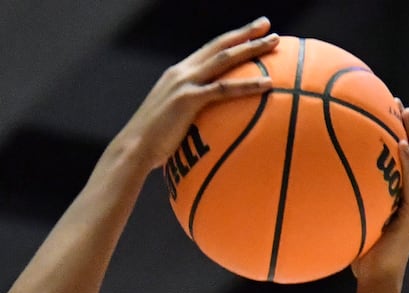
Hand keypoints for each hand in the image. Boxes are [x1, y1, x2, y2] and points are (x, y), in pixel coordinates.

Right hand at [116, 17, 278, 169]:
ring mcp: (184, 84)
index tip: (250, 32)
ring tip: (275, 44)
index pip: (207, 50)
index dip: (229, 39)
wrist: (132, 150)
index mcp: (176, 75)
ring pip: (224, 59)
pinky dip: (247, 85)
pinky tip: (268, 84)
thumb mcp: (168, 120)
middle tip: (268, 26)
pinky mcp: (187, 100)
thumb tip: (204, 126)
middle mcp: (181, 72)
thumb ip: (185, 114)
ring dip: (252, 49)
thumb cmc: (150, 145)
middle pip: (219, 46)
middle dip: (245, 33)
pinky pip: (224, 89)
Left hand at [351, 102, 408, 281]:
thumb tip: (309, 189)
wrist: (376, 277)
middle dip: (408, 128)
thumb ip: (341, 204)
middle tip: (398, 104)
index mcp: (401, 195)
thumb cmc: (358, 253)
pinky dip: (406, 162)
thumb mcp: (349, 222)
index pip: (402, 161)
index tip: (387, 113)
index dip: (398, 136)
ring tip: (404, 114)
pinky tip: (399, 145)